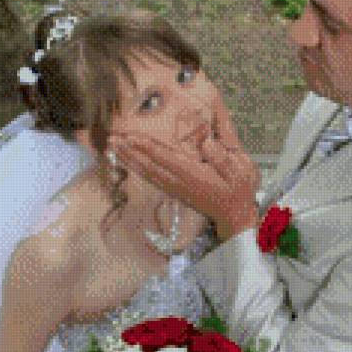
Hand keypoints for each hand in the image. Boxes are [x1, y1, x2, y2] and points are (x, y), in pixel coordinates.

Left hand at [109, 99, 259, 241]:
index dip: (147, 147)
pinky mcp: (174, 190)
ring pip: (147, 173)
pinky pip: (151, 179)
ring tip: (113, 147)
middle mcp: (179, 182)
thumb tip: (206, 142)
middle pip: (148, 165)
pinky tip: (128, 162)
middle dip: (129, 152)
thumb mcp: (240, 170)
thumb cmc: (239, 190)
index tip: (131, 136)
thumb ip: (222, 157)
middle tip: (111, 139)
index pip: (165, 158)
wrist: (236, 216)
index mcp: (193, 174)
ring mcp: (175, 188)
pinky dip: (137, 169)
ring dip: (129, 160)